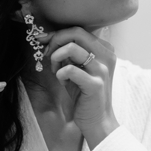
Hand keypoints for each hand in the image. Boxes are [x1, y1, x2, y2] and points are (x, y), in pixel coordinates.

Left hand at [36, 27, 118, 146]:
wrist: (97, 120)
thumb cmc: (85, 94)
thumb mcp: (79, 69)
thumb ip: (70, 53)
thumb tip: (48, 38)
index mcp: (105, 48)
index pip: (79, 30)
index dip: (58, 34)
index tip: (44, 42)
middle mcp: (107, 55)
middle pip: (77, 33)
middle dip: (56, 41)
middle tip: (48, 55)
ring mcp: (102, 69)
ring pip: (72, 48)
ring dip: (56, 57)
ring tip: (56, 70)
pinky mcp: (95, 84)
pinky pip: (70, 70)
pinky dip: (60, 73)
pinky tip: (62, 81)